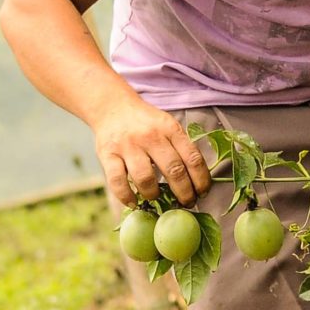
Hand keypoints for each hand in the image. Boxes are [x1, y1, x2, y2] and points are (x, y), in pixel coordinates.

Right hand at [92, 94, 212, 206]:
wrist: (113, 106)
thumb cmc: (146, 123)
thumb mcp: (168, 126)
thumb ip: (181, 147)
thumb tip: (196, 180)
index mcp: (170, 129)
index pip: (193, 158)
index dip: (201, 180)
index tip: (202, 193)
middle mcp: (151, 136)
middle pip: (173, 170)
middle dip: (184, 192)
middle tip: (186, 203)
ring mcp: (128, 146)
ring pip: (145, 178)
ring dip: (154, 194)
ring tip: (156, 198)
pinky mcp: (107, 154)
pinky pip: (117, 181)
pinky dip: (126, 196)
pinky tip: (133, 202)